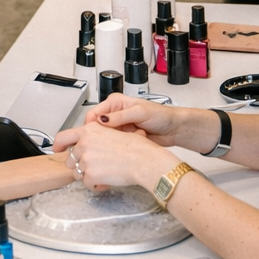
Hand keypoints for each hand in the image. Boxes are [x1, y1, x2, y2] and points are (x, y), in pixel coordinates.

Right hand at [56, 94, 180, 149]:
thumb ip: (120, 116)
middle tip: (91, 148)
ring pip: (101, 138)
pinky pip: (110, 145)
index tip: (84, 138)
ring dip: (103, 145)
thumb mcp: (140, 112)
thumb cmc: (160, 116)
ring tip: (104, 152)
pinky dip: (111, 150)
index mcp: (115, 103)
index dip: (87, 126)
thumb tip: (101, 120)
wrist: (173, 129)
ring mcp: (118, 128)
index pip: (93, 114)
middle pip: (94, 127)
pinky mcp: (122, 139)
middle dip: (93, 138)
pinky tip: (114, 154)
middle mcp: (114, 115)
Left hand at [59, 119, 170, 192]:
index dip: (58, 145)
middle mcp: (84, 143)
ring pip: (78, 173)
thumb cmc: (136, 148)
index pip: (63, 137)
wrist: (144, 160)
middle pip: (70, 159)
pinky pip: (87, 184)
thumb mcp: (113, 132)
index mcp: (89, 130)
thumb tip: (91, 143)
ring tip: (105, 173)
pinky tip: (107, 181)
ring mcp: (86, 159)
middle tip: (96, 167)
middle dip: (80, 165)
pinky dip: (96, 185)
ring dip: (89, 176)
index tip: (57, 149)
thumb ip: (96, 137)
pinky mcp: (90, 174)